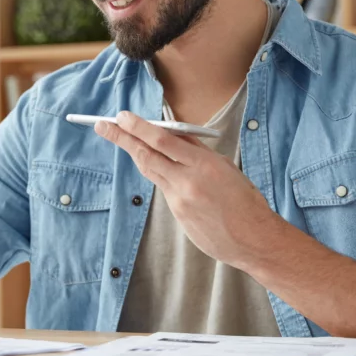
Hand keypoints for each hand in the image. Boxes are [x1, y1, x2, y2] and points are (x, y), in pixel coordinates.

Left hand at [95, 112, 277, 268]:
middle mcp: (188, 182)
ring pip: (150, 171)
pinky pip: (164, 189)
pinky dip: (158, 174)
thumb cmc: (244, 200)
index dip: (138, 127)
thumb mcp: (224, 167)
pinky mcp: (179, 216)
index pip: (163, 140)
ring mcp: (180, 200)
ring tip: (117, 137)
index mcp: (204, 164)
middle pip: (146, 155)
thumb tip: (173, 135)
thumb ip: (197, 152)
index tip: (122, 116)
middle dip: (122, 137)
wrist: (253, 239)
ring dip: (133, 152)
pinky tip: (152, 163)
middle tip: (102, 124)